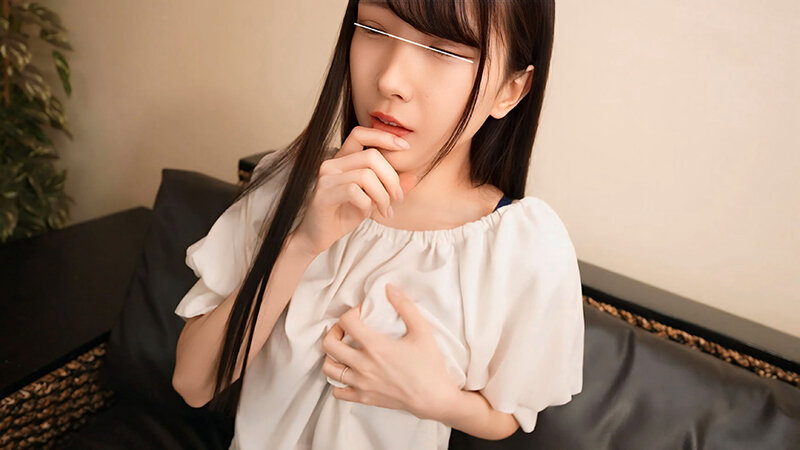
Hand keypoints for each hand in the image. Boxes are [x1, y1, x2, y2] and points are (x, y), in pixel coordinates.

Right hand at [291, 126, 411, 255]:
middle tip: (398, 197)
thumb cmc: (344, 214)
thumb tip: (414, 175)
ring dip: (382, 195)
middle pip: (371, 156)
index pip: (361, 133)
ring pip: (366, 175)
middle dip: (392, 178)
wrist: (319, 236)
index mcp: (343, 158)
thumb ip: (390, 186)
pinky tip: (367, 212)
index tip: (405, 148)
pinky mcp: (323, 194)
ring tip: (385, 210)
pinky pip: (354, 192)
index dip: (384, 136)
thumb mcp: (373, 198)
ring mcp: (326, 177)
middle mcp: (332, 163)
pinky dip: (368, 203)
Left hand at [321, 282, 460, 420]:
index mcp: (375, 346)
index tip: (362, 313)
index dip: (351, 312)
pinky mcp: (363, 398)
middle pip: (329, 344)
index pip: (347, 322)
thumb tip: (389, 288)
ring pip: (329, 368)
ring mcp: (361, 383)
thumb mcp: (422, 331)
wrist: (434, 398)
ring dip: (332, 355)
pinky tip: (349, 372)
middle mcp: (363, 365)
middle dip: (334, 331)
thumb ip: (405, 306)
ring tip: (344, 349)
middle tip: (346, 329)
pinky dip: (338, 381)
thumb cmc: (430, 365)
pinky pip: (338, 391)